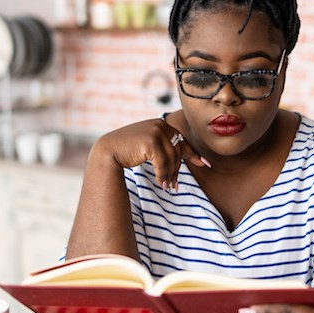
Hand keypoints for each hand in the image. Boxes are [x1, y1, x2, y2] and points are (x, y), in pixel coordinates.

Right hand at [93, 118, 208, 189]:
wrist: (108, 150)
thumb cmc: (128, 150)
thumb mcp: (149, 146)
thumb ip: (163, 147)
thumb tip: (180, 160)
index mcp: (162, 125)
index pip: (181, 141)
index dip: (193, 154)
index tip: (205, 164)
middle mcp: (161, 125)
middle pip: (177, 152)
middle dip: (177, 171)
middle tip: (175, 186)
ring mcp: (156, 131)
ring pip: (171, 159)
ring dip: (169, 175)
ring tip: (167, 187)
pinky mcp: (150, 141)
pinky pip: (162, 162)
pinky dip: (162, 174)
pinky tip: (159, 183)